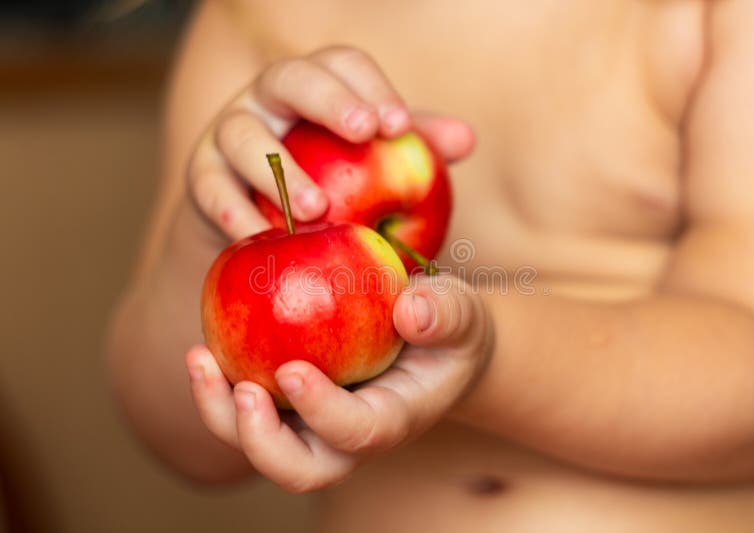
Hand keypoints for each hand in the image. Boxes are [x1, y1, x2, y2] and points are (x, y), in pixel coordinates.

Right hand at [184, 45, 474, 241]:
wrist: (261, 226)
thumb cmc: (332, 190)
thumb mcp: (373, 167)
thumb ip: (413, 150)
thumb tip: (466, 140)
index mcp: (316, 87)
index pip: (342, 64)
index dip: (371, 87)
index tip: (397, 126)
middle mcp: (268, 100)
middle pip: (291, 77)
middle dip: (328, 99)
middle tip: (363, 131)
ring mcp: (227, 134)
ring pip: (242, 133)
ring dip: (279, 169)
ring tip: (317, 209)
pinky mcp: (201, 178)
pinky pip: (211, 190)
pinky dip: (235, 213)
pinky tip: (262, 239)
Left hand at [185, 274, 492, 492]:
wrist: (429, 344)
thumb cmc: (447, 328)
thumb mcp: (462, 312)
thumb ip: (446, 312)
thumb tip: (414, 310)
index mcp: (394, 419)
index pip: (359, 433)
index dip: (323, 412)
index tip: (291, 370)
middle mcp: (349, 437)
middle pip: (300, 469)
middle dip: (262, 443)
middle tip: (243, 391)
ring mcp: (315, 425)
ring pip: (261, 446)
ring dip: (222, 414)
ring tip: (200, 360)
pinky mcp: (292, 406)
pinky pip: (248, 409)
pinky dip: (219, 387)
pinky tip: (204, 346)